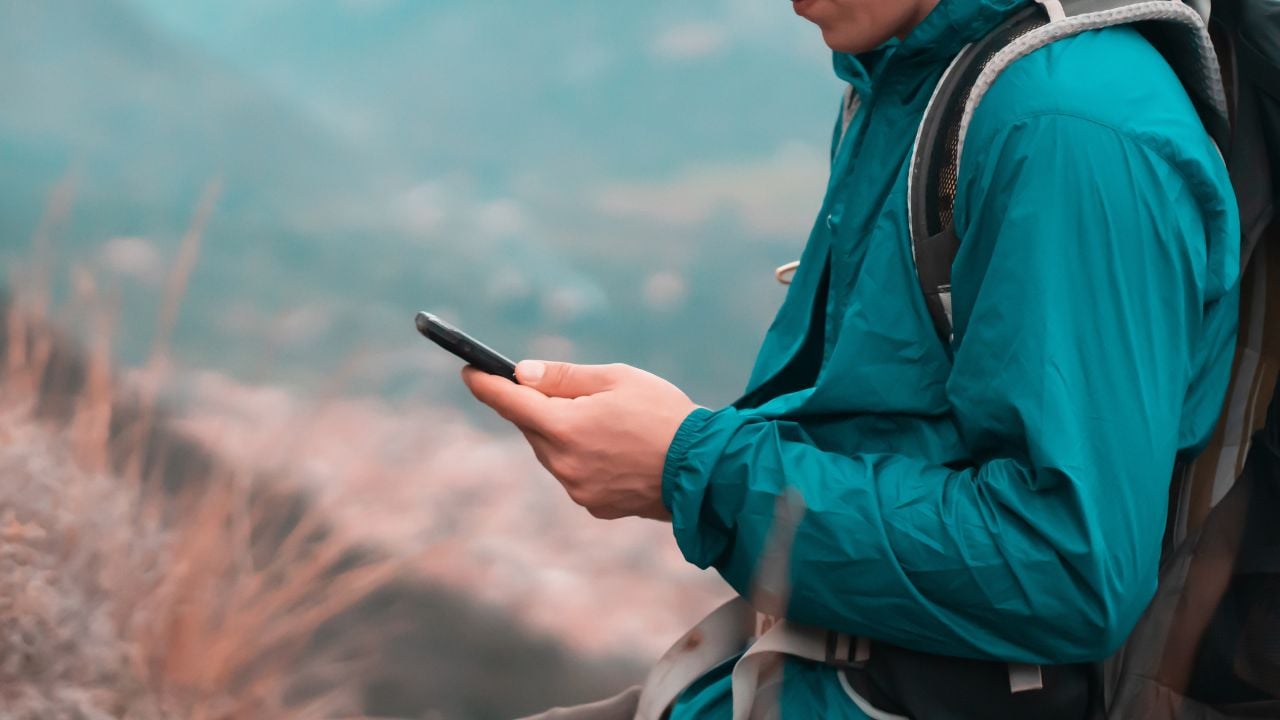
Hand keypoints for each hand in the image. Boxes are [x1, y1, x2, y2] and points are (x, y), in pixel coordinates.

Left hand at [461, 361, 699, 520]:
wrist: (705, 469)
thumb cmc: (664, 414)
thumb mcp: (616, 379)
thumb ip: (562, 376)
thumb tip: (520, 374)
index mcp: (564, 427)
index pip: (508, 401)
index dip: (484, 384)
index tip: (468, 372)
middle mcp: (562, 463)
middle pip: (532, 427)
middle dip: (541, 407)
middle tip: (572, 392)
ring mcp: (577, 489)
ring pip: (552, 452)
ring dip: (563, 433)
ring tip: (607, 422)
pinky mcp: (593, 505)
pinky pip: (574, 473)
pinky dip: (583, 457)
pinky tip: (616, 449)